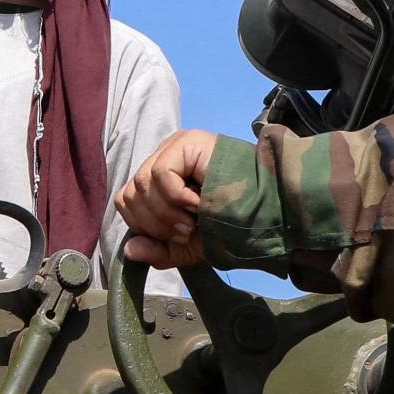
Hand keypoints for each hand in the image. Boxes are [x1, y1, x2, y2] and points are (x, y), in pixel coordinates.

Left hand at [115, 129, 218, 267]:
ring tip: (192, 221)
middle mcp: (164, 158)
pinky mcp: (187, 142)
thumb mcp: (188, 246)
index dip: (143, 225)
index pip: (127, 199)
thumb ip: (158, 250)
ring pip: (142, 184)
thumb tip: (128, 249)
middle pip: (130, 194)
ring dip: (166, 213)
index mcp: (161, 179)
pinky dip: (176, 198)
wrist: (266, 212)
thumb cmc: (231, 226)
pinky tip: (198, 205)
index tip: (174, 238)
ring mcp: (175, 147)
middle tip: (185, 232)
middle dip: (154, 223)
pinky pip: (161, 174)